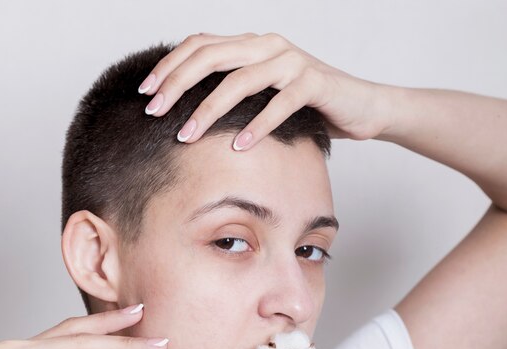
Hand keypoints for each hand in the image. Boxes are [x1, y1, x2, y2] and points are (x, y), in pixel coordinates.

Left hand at [138, 32, 395, 148]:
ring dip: (209, 109)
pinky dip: (257, 125)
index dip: (169, 66)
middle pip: (211, 56)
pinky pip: (280, 103)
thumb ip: (236, 96)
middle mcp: (268, 45)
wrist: (362, 106)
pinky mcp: (314, 83)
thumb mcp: (265, 97)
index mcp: (252, 45)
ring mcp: (292, 62)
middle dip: (177, 85)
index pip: (200, 46)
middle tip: (155, 113)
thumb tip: (191, 115)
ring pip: (240, 80)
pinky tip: (238, 147)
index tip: (145, 93)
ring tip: (187, 136)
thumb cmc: (309, 107)